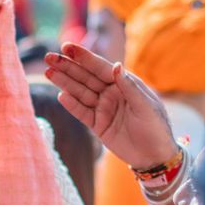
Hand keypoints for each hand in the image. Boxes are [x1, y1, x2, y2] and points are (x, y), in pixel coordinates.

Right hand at [45, 44, 177, 170]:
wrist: (155, 157)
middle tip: (49, 57)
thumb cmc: (156, 128)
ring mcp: (103, 108)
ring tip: (48, 72)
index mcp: (125, 83)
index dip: (83, 57)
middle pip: (85, 77)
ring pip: (80, 92)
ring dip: (64, 82)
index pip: (100, 67)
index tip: (66, 47)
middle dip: (67, 67)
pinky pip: (82, 112)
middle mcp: (112, 93)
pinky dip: (71, 104)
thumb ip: (129, 87)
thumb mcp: (146, 106)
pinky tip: (61, 95)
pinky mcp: (98, 124)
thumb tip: (116, 65)